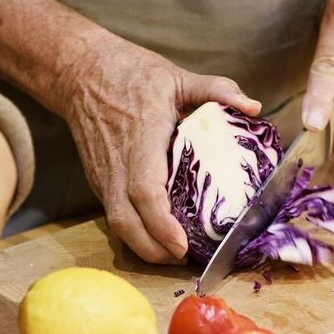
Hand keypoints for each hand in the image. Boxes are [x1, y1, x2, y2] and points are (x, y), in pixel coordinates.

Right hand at [58, 32, 261, 263]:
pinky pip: (114, 215)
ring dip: (143, 247)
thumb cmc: (130, 74)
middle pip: (126, 222)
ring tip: (173, 255)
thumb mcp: (177, 75)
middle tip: (184, 260)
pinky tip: (156, 238)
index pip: (145, 191)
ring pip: (117, 224)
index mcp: (140, 139)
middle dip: (153, 250)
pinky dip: (134, 233)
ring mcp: (104, 176)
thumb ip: (216, 90)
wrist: (80, 73)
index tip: (181, 245)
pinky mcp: (98, 181)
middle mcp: (117, 164)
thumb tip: (253, 106)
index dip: (161, 223)